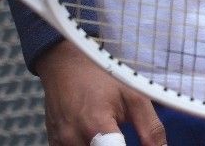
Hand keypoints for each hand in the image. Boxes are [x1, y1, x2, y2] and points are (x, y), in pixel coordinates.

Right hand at [36, 45, 164, 145]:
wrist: (64, 65)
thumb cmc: (100, 77)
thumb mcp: (133, 95)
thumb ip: (150, 128)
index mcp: (95, 124)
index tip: (130, 141)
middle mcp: (73, 138)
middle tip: (122, 138)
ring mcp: (60, 142)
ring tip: (108, 135)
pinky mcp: (53, 143)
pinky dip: (87, 145)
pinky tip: (93, 138)